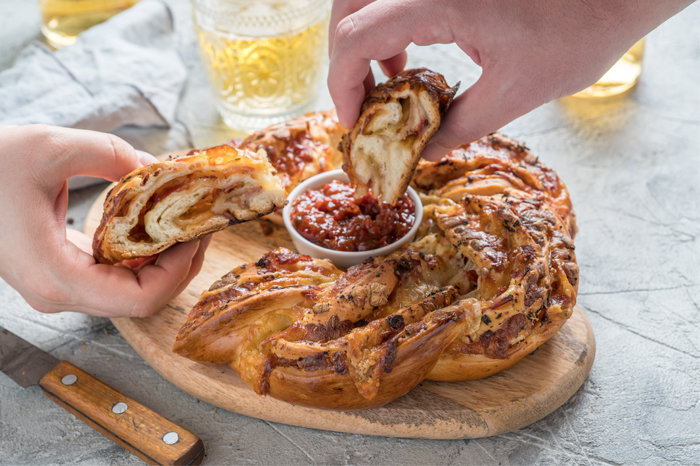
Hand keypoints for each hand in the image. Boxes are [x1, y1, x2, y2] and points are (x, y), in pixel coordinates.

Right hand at [0, 125, 210, 316]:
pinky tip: (154, 227)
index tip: (197, 232)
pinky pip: (113, 277)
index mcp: (56, 276)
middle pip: (142, 299)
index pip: (140, 299)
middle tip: (202, 226)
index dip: (180, 269)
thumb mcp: (51, 148)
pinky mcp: (59, 273)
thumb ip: (111, 155)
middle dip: (181, 264)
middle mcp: (58, 293)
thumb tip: (158, 167)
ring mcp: (58, 287)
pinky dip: (141, 256)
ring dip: (164, 262)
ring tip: (185, 223)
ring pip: (130, 291)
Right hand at [328, 0, 692, 159]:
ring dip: (363, 42)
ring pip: (368, 1)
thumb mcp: (515, 91)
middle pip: (350, 9)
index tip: (354, 120)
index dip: (343, 83)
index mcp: (438, 1)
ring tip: (385, 85)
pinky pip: (398, 3)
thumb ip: (459, 126)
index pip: (357, 37)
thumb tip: (423, 152)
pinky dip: (388, 31)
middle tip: (361, 102)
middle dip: (345, 60)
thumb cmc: (578, 31)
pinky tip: (409, 63)